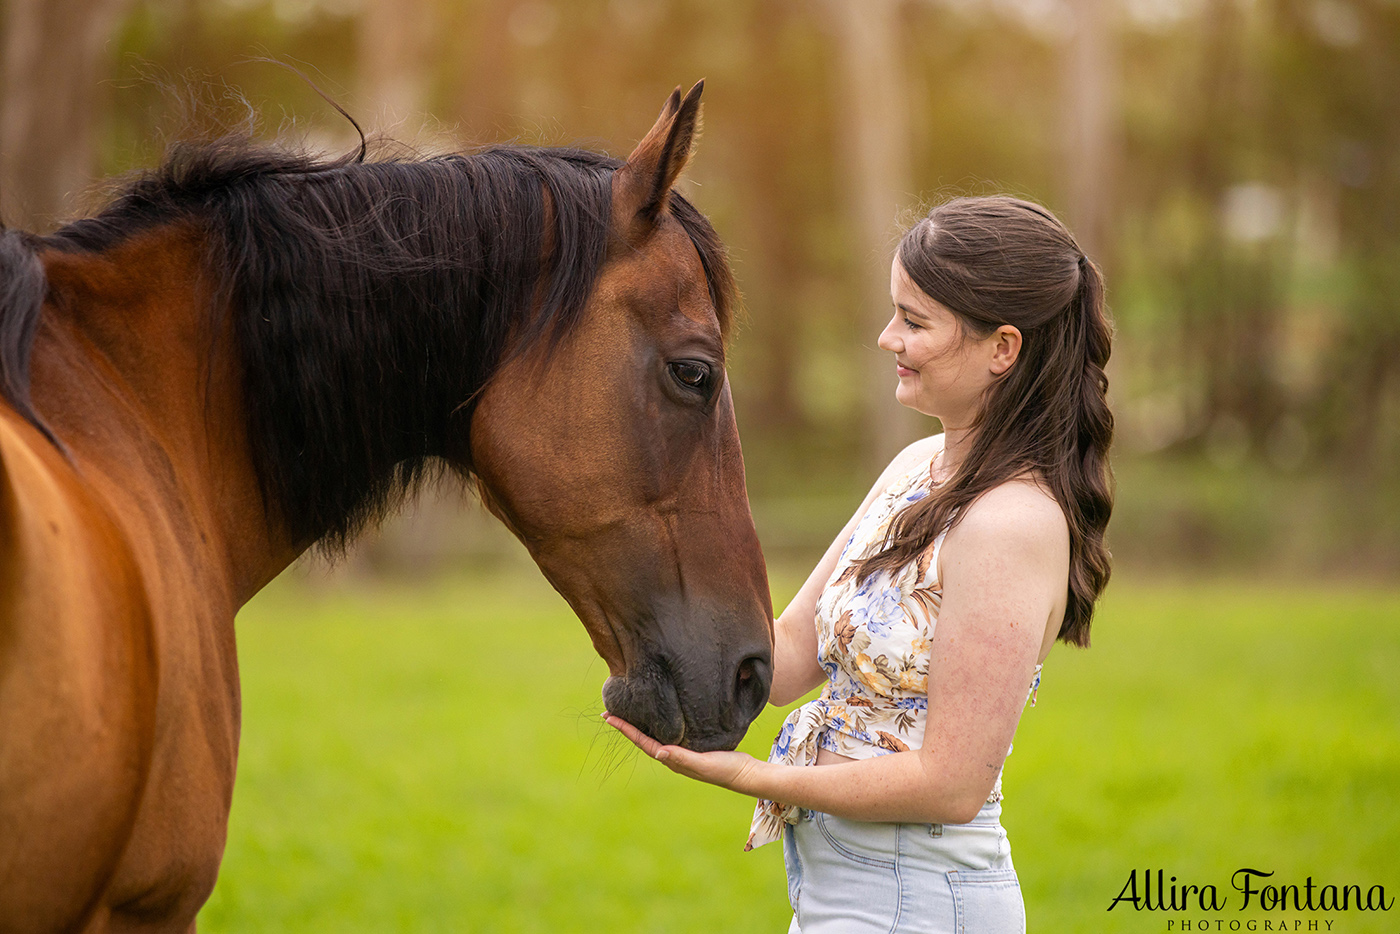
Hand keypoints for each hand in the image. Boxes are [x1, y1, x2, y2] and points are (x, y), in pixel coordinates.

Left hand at [603, 713, 765, 795]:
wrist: (745, 775)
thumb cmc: (725, 769)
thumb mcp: (704, 763)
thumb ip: (682, 758)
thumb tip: (658, 752)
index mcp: (673, 760)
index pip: (643, 742)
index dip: (626, 730)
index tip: (609, 718)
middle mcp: (673, 757)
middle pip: (644, 739)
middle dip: (627, 727)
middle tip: (609, 713)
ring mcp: (682, 753)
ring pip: (655, 736)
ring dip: (640, 726)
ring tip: (628, 714)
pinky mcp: (693, 747)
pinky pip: (669, 734)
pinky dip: (658, 726)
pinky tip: (660, 718)